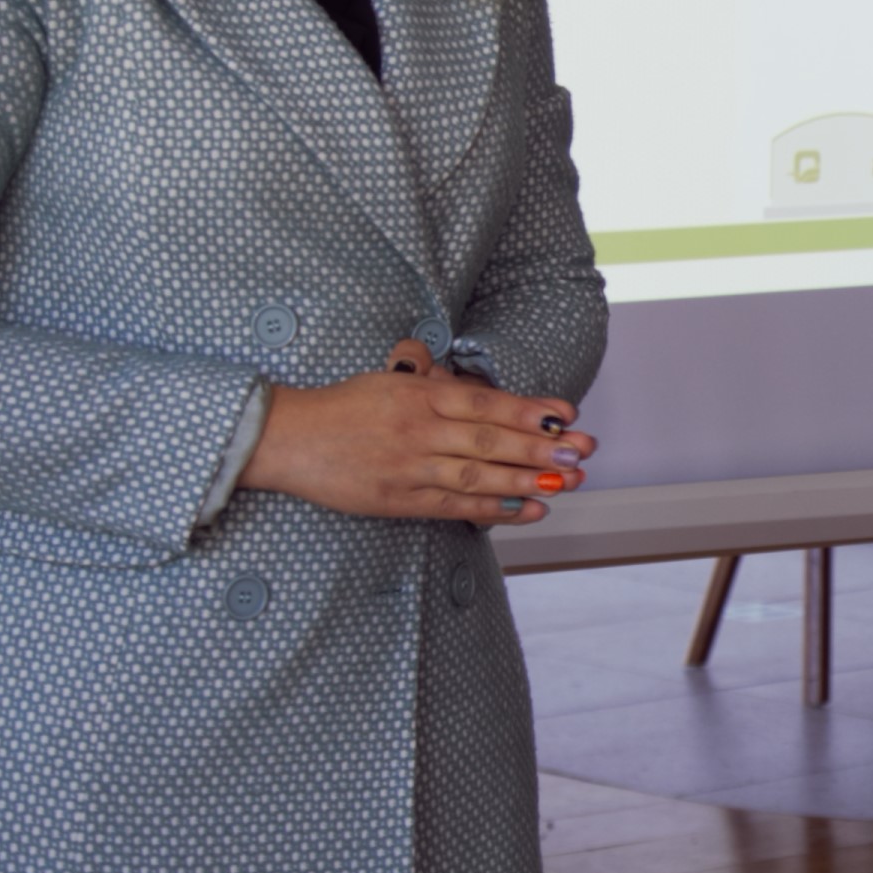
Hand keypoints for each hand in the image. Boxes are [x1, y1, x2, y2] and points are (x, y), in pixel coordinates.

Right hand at [240, 339, 597, 524]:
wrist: (287, 438)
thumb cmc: (341, 406)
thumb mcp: (384, 378)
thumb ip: (421, 373)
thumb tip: (442, 363)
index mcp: (419, 396)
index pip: (486, 402)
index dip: (530, 410)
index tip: (568, 415)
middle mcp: (419, 430)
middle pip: (491, 440)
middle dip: (543, 448)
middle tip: (584, 452)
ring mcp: (410, 467)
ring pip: (479, 475)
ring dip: (528, 480)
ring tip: (568, 482)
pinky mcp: (398, 499)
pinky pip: (454, 506)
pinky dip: (495, 510)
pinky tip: (529, 509)